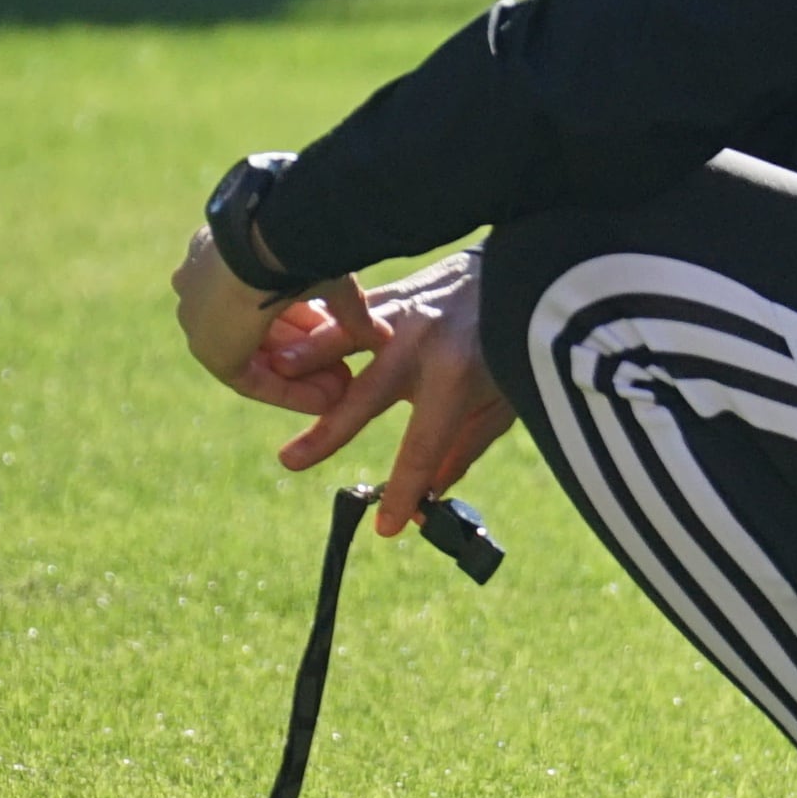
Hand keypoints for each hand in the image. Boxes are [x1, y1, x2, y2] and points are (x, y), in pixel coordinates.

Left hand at [170, 222, 374, 393]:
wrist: (268, 239)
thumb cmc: (298, 242)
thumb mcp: (331, 275)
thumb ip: (351, 308)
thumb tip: (383, 334)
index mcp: (223, 258)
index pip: (268, 300)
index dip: (309, 322)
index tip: (340, 337)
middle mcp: (204, 290)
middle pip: (263, 333)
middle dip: (308, 354)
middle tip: (346, 373)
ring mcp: (202, 321)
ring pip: (259, 359)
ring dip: (302, 377)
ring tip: (343, 391)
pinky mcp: (209, 351)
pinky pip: (252, 380)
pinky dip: (288, 392)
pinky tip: (325, 401)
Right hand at [260, 256, 519, 538]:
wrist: (520, 270)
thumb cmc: (514, 344)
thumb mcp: (504, 402)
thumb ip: (464, 448)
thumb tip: (428, 494)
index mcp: (458, 376)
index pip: (423, 446)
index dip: (405, 490)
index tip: (386, 527)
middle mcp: (425, 343)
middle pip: (368, 394)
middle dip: (329, 431)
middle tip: (291, 460)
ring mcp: (405, 312)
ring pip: (346, 338)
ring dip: (310, 356)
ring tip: (276, 370)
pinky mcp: (391, 294)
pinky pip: (347, 315)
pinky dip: (316, 329)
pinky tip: (284, 341)